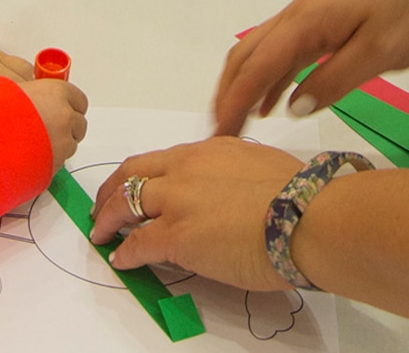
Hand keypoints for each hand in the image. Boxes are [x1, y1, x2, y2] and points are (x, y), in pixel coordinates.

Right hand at [20, 76, 90, 170]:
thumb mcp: (8, 88)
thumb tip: (32, 96)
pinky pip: (58, 162)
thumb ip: (31, 92)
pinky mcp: (54, 167)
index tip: (59, 108)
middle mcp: (65, 118)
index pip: (80, 100)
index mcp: (57, 93)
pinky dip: (49, 160)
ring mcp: (62, 145)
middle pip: (79, 124)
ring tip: (33, 144)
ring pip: (70, 145)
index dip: (69, 105)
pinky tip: (29, 156)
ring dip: (58, 144)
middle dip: (66, 126)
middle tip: (46, 127)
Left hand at [90, 138, 304, 286]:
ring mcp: (177, 201)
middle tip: (105, 204)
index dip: (146, 175)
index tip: (140, 186)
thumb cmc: (301, 197)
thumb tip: (233, 191)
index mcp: (211, 150)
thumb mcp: (262, 166)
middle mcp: (187, 168)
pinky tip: (121, 259)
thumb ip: (236, 174)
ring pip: (125, 202)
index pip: (165, 160)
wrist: (306, 218)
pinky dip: (124, 251)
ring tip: (102, 231)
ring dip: (109, 217)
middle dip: (113, 189)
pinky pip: (137, 243)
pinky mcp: (175, 235)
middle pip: (133, 172)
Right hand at [212, 0, 408, 136]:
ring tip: (237, 125)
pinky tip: (274, 104)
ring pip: (260, 52)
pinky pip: (283, 51)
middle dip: (227, 95)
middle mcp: (297, 17)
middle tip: (219, 137)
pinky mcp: (324, 20)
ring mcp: (309, 16)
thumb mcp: (379, 52)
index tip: (218, 138)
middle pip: (245, 56)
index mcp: (305, 23)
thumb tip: (292, 109)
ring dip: (243, 86)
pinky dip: (268, 78)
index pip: (256, 68)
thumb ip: (335, 80)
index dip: (234, 103)